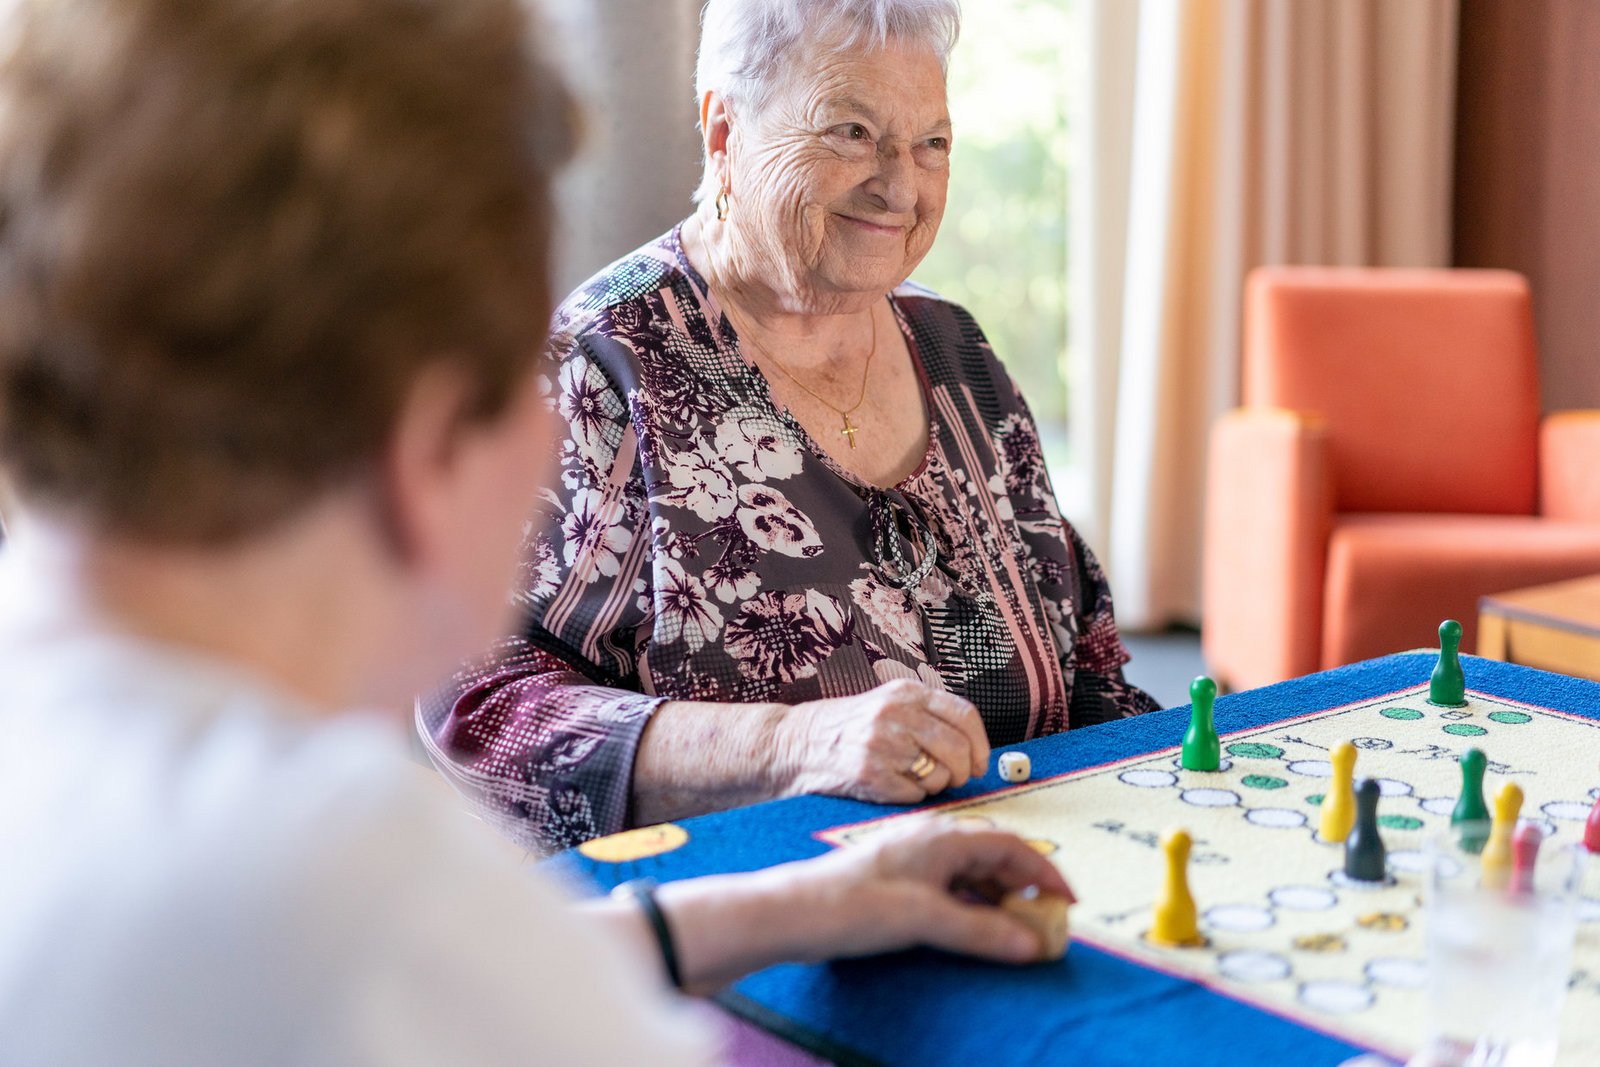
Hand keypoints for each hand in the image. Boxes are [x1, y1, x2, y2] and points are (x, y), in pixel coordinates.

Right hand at [775, 680, 990, 802]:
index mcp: (905, 692)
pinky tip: (892, 787)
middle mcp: (895, 714)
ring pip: (940, 775)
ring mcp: (882, 744)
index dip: (980, 744)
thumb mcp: (886, 704)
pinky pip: (915, 794)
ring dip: (936, 785)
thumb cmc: (845, 728)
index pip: (964, 715)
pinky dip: (911, 796)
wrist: (793, 744)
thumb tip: (974, 747)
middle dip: (963, 771)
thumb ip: (926, 716)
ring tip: (914, 779)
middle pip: (957, 749)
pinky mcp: (870, 775)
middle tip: (955, 779)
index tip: (980, 762)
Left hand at [780, 817, 1074, 964]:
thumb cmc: (851, 904)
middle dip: (1025, 889)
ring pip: (973, 875)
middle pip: (995, 858)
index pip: (1012, 845)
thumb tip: (1031, 943)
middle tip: (1046, 923)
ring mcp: (915, 861)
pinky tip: (977, 929)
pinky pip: (952, 889)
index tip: (1067, 902)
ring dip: (1000, 900)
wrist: (792, 912)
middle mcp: (932, 841)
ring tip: (1018, 932)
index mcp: (943, 837)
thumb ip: (980, 931)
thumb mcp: (924, 920)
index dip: (1045, 873)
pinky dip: (974, 907)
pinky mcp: (900, 882)